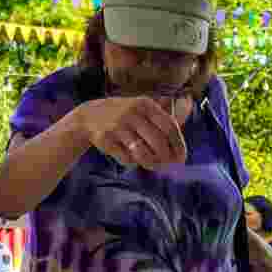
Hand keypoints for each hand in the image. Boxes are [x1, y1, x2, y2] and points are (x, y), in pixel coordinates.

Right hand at [77, 95, 191, 169]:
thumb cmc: (124, 116)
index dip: (178, 145)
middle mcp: (132, 113)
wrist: (88, 117)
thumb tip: (183, 136)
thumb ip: (163, 118)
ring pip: (142, 152)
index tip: (182, 158)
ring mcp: (118, 126)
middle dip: (166, 157)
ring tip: (153, 166)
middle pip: (158, 141)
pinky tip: (130, 158)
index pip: (169, 126)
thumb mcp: (142, 109)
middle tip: (169, 166)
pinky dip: (132, 162)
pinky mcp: (106, 139)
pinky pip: (126, 158)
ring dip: (151, 163)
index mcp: (145, 104)